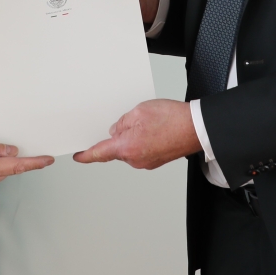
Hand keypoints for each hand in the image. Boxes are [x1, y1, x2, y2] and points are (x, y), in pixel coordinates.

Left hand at [72, 99, 200, 169]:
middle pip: (117, 148)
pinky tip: (154, 129)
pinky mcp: (155, 161)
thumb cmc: (172, 119)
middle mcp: (135, 159)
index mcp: (127, 148)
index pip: (100, 153)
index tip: (78, 156)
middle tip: (134, 120)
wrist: (196, 128)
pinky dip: (142, 140)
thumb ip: (122, 122)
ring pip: (130, 148)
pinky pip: (141, 150)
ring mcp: (146, 162)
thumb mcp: (139, 111)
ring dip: (133, 136)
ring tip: (149, 123)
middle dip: (120, 135)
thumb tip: (116, 131)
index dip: (86, 155)